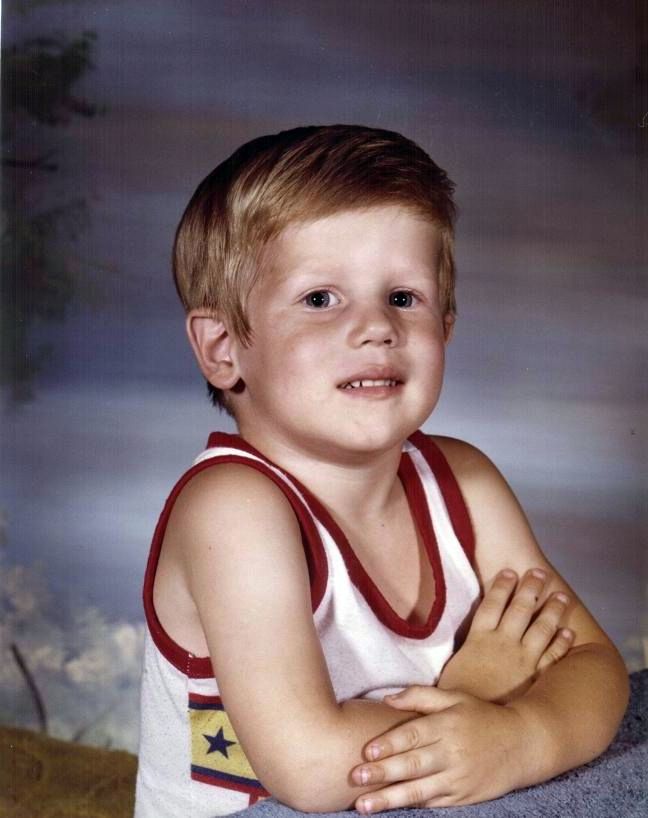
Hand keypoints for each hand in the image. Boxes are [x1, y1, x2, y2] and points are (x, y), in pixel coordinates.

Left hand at [351, 686, 535, 810]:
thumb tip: (387, 699)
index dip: (389, 744)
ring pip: (419, 791)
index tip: (365, 752)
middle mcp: (452, 753)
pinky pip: (433, 804)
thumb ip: (420, 696)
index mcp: (447, 725)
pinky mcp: (463, 798)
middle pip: (412, 765)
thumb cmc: (482, 717)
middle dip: (382, 773)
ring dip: (389, 798)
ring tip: (363, 806)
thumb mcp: (455, 698)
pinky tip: (391, 811)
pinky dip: (412, 807)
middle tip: (355, 778)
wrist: (523, 744)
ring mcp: (458, 779)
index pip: (413, 735)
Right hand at [437, 567, 573, 702]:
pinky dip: (561, 643)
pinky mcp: (534, 678)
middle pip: (519, 609)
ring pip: (541, 628)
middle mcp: (502, 643)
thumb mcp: (454, 663)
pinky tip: (568, 632)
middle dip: (530, 589)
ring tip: (561, 596)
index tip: (510, 571)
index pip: (492, 603)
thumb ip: (465, 646)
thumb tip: (468, 632)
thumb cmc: (456, 694)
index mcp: (479, 638)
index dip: (502, 586)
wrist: (470, 722)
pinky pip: (552, 656)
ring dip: (552, 610)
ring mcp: (521, 660)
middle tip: (539, 573)